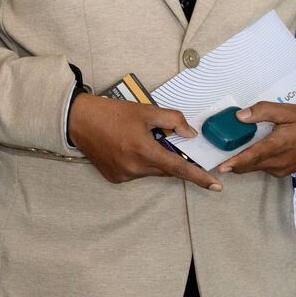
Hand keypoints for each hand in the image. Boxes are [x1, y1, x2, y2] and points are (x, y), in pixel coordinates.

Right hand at [68, 93, 223, 190]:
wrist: (80, 120)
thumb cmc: (111, 113)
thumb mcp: (145, 110)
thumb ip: (172, 120)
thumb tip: (189, 134)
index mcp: (143, 151)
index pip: (178, 168)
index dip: (199, 177)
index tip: (216, 186)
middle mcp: (134, 168)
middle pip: (165, 168)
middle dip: (170, 157)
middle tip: (159, 139)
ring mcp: (123, 175)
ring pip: (151, 171)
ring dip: (153, 158)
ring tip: (136, 138)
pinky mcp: (115, 178)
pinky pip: (137, 173)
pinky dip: (140, 162)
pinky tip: (128, 147)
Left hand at [217, 102, 295, 177]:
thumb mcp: (287, 111)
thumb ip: (263, 111)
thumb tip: (241, 116)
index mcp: (280, 144)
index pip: (254, 155)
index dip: (236, 162)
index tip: (222, 167)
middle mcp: (280, 161)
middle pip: (251, 164)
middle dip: (234, 161)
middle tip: (219, 154)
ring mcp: (282, 168)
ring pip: (256, 167)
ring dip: (244, 161)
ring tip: (233, 149)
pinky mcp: (284, 172)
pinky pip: (264, 168)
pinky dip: (255, 161)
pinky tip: (253, 150)